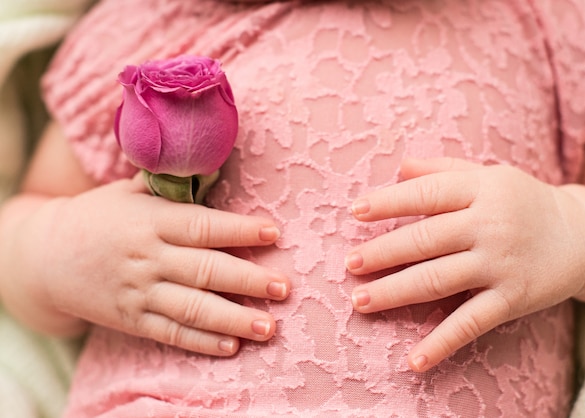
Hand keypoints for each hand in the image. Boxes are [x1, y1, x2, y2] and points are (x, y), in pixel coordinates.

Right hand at [1, 174, 289, 355]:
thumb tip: (217, 162)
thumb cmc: (100, 216)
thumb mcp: (129, 192)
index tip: (273, 232)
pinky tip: (231, 346)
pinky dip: (201, 341)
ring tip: (269, 326)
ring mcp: (138, 292)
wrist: (46, 257)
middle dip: (247, 279)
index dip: (239, 229)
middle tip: (283, 287)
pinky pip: (170, 333)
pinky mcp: (131, 319)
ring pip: (192, 308)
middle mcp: (147, 258)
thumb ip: (171, 185)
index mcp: (150, 221)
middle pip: (204, 270)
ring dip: (233, 318)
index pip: (202, 226)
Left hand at [346, 157, 584, 371]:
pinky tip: (413, 360)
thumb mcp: (488, 176)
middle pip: (425, 240)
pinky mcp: (513, 299)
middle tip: (349, 264)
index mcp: (481, 190)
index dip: (388, 203)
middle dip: (382, 253)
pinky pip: (471, 323)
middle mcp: (490, 225)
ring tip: (360, 300)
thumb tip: (400, 166)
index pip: (426, 194)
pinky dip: (441, 343)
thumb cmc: (520, 202)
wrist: (582, 236)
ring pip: (438, 280)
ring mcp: (501, 264)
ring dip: (395, 293)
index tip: (355, 212)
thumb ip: (443, 170)